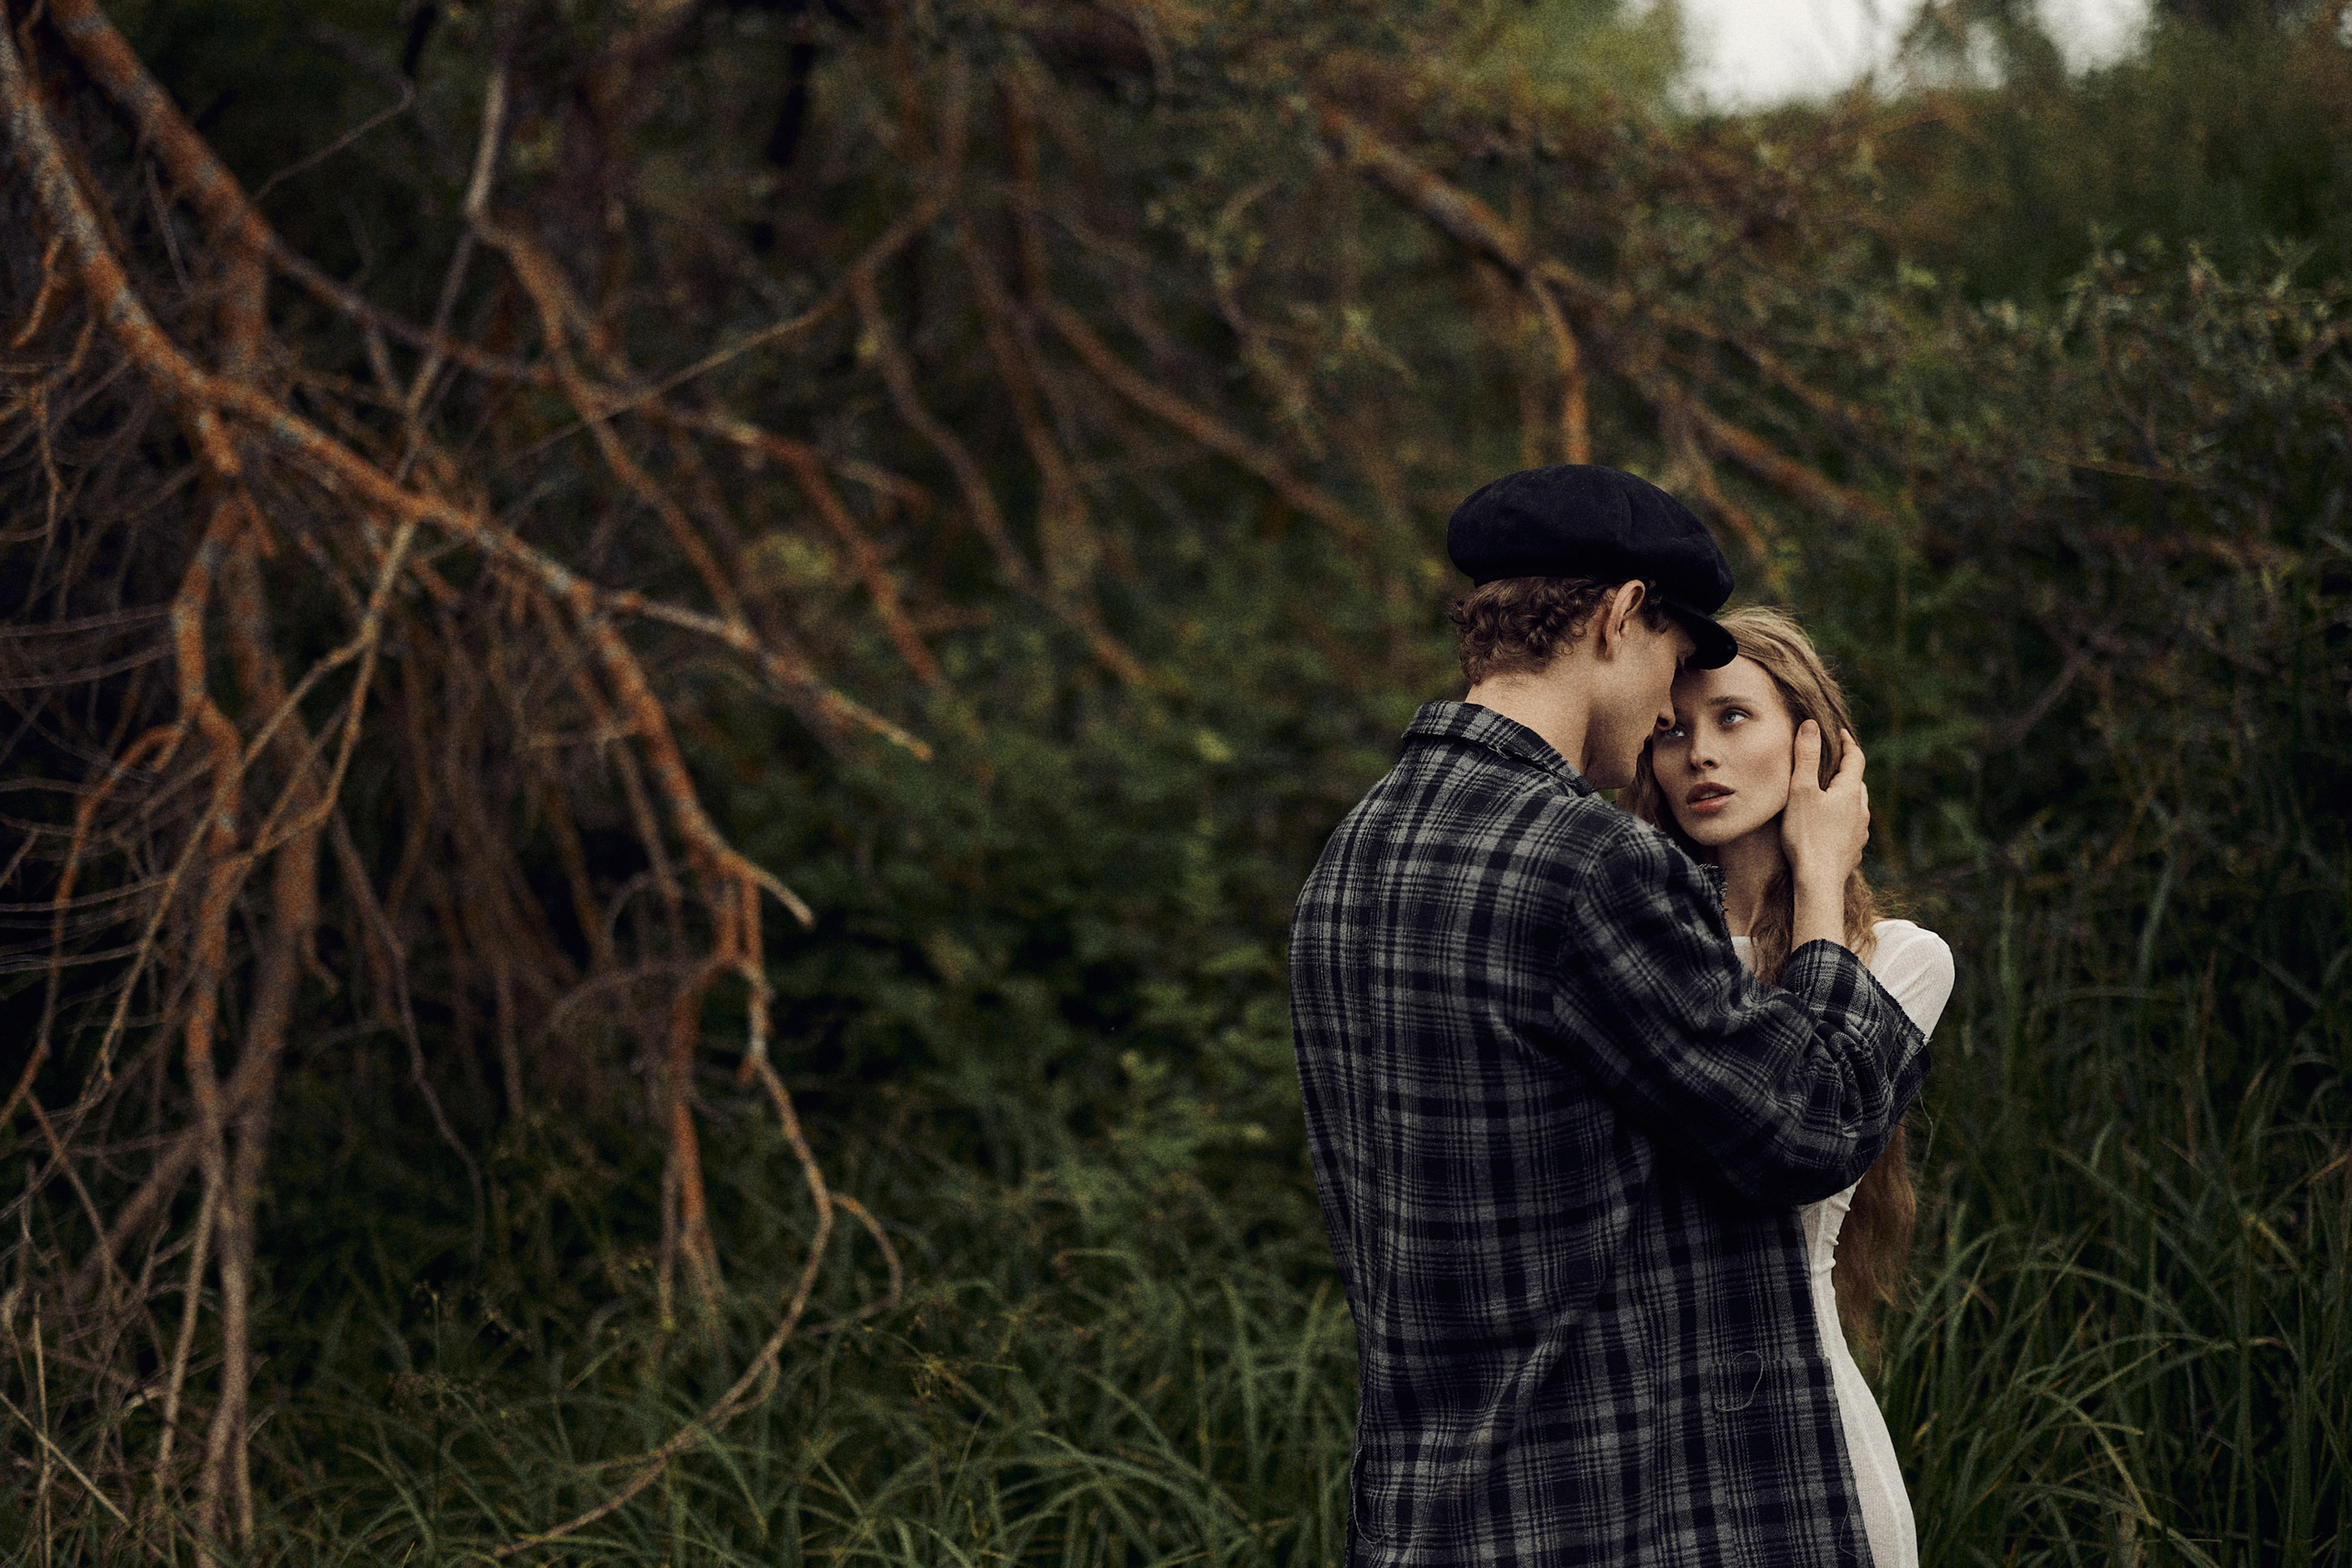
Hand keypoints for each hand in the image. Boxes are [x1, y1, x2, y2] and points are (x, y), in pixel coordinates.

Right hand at [1779, 720, 1868, 899]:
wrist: (1819, 882)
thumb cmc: (1807, 835)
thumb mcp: (1801, 791)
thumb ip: (1806, 757)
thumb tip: (1811, 725)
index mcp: (1851, 791)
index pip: (1855, 758)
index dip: (1848, 742)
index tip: (1840, 732)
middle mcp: (1861, 809)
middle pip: (1857, 782)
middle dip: (1845, 770)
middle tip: (1829, 763)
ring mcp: (1860, 831)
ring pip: (1855, 805)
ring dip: (1844, 795)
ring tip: (1827, 794)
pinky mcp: (1854, 849)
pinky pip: (1851, 826)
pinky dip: (1841, 818)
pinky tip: (1828, 825)